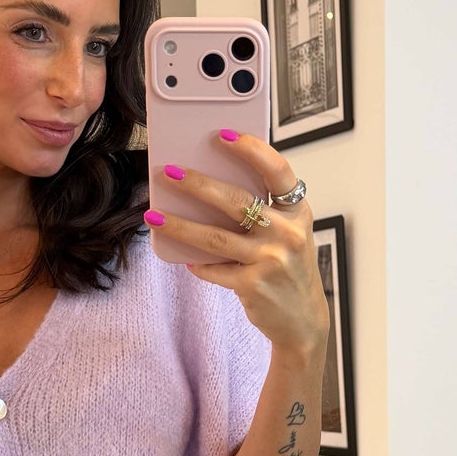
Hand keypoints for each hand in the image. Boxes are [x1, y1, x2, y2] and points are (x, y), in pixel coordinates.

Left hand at [147, 131, 329, 355]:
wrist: (303, 320)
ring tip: (153, 215)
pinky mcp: (253, 286)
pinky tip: (184, 259)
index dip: (251, 150)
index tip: (223, 134)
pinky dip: (197, 264)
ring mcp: (271, 260)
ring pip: (215, 237)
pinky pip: (213, 268)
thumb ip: (262, 211)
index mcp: (297, 212)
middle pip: (237, 201)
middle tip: (169, 172)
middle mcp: (287, 233)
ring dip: (179, 225)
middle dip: (198, 184)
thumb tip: (208, 185)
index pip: (277, 171)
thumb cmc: (288, 267)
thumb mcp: (288, 234)